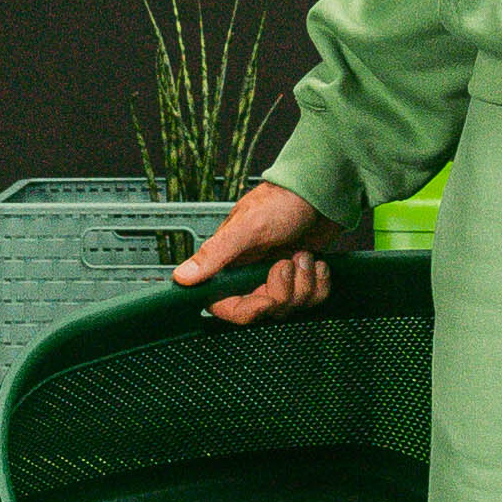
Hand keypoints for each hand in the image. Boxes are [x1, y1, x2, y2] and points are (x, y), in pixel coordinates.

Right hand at [177, 177, 345, 325]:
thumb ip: (215, 254)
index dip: (248, 310)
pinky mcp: (302, 278)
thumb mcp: (247, 227)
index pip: (228, 306)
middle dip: (284, 290)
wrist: (321, 190)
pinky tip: (317, 261)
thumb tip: (180, 277)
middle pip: (266, 309)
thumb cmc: (283, 201)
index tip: (266, 300)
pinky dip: (320, 281)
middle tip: (288, 262)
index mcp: (232, 265)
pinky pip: (313, 298)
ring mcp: (280, 278)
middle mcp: (254, 275)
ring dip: (305, 281)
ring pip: (292, 305)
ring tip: (303, 254)